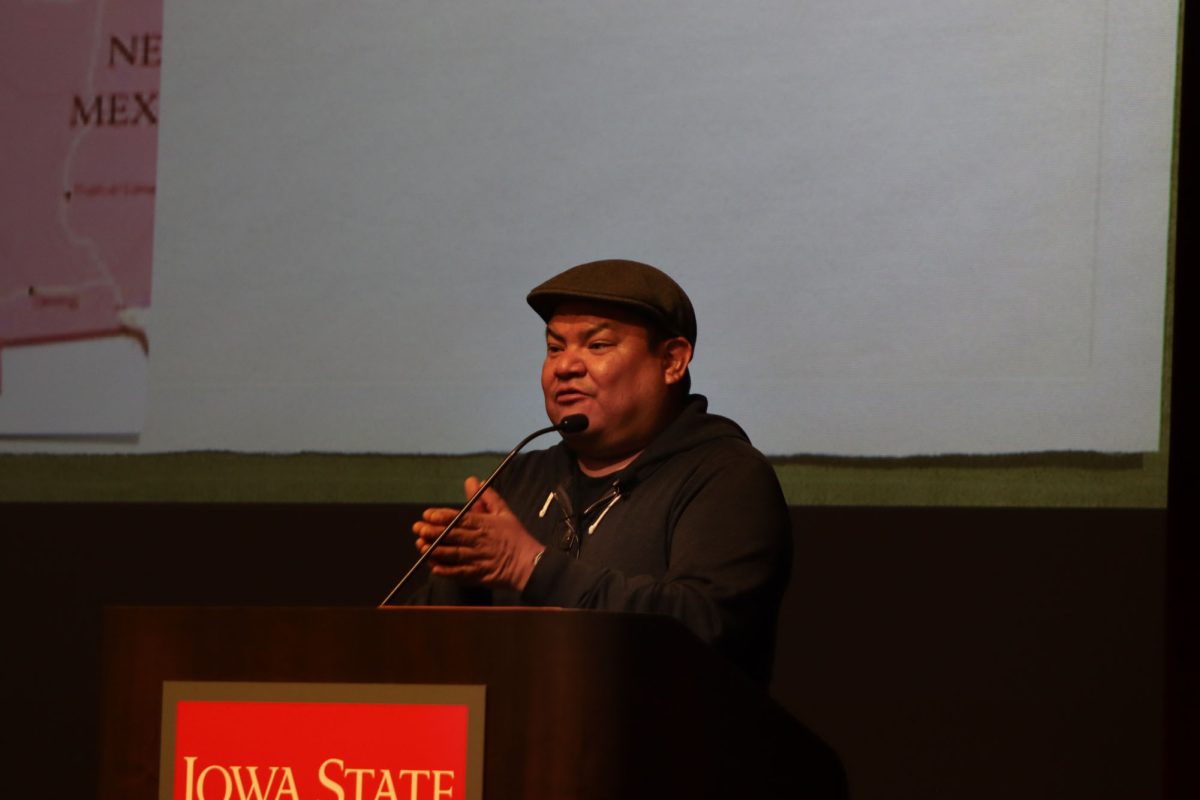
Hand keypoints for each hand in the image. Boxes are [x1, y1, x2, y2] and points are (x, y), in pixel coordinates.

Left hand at [412, 476, 544, 591]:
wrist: (529, 563)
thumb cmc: (515, 537)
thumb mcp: (504, 512)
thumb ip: (487, 497)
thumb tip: (474, 481)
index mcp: (485, 524)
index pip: (460, 518)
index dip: (442, 516)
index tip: (428, 515)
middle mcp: (479, 540)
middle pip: (453, 535)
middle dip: (433, 532)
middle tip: (418, 529)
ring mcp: (478, 558)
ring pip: (453, 553)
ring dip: (435, 550)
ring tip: (421, 546)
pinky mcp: (478, 574)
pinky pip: (459, 573)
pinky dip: (446, 571)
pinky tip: (433, 567)